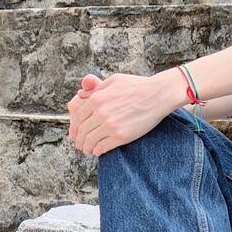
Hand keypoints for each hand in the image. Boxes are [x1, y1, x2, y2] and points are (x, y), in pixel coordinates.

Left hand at [66, 70, 182, 155]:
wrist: (158, 95)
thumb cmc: (137, 86)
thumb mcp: (113, 80)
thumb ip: (95, 88)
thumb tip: (80, 94)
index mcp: (96, 99)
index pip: (78, 118)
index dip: (74, 129)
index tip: (74, 135)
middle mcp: (101, 113)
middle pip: (82, 132)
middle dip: (78, 141)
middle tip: (79, 145)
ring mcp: (110, 126)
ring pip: (90, 141)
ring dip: (86, 148)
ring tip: (87, 150)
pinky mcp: (121, 136)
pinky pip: (103, 147)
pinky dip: (98, 151)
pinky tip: (98, 151)